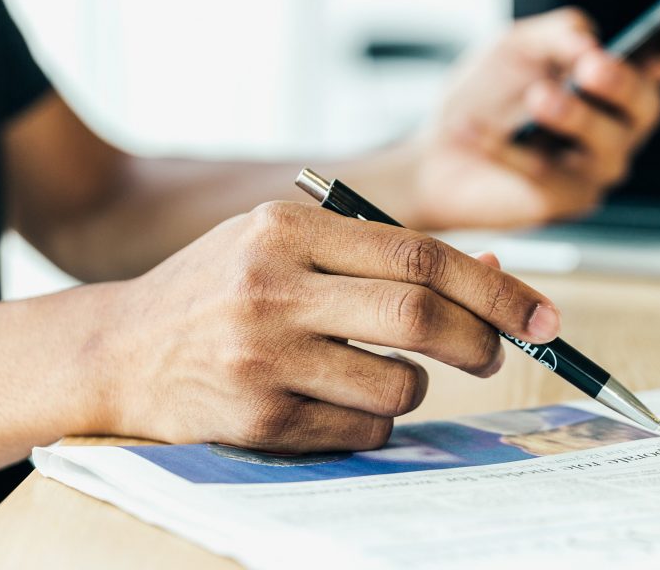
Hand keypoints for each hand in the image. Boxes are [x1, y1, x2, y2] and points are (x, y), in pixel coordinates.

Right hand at [99, 202, 559, 451]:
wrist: (118, 349)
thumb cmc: (221, 290)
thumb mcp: (289, 248)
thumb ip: (382, 257)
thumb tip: (495, 272)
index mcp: (288, 229)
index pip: (419, 255)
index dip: (494, 287)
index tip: (541, 314)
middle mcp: (273, 286)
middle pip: (420, 315)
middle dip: (482, 340)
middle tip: (498, 353)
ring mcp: (261, 356)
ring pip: (399, 384)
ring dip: (419, 386)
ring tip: (388, 374)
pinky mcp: (255, 418)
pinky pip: (362, 429)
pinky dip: (377, 420)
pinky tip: (342, 402)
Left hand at [412, 7, 659, 227]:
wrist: (439, 151)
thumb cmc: (485, 95)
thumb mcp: (516, 46)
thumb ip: (557, 33)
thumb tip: (592, 44)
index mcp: (612, 82)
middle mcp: (618, 126)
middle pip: (646, 105)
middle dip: (623, 84)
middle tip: (591, 68)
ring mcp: (596, 167)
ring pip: (609, 144)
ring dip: (577, 116)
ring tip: (539, 97)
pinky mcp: (566, 201)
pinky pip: (550, 174)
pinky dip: (511, 150)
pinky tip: (474, 130)